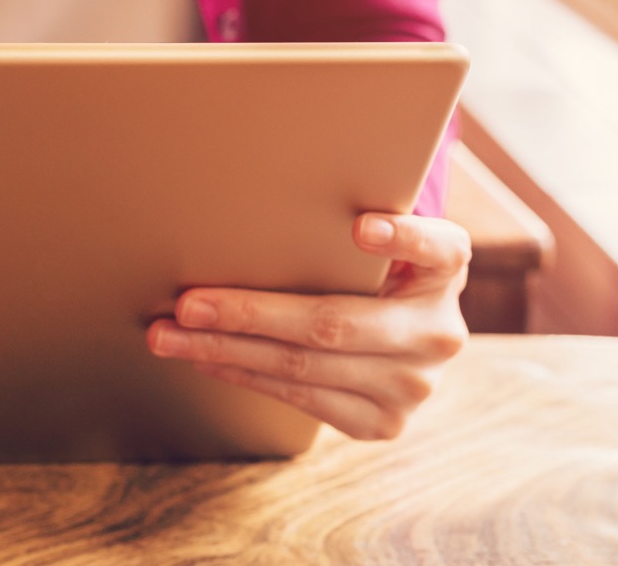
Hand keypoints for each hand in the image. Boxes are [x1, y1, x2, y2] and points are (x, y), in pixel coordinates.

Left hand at [146, 213, 470, 440]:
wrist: (407, 334)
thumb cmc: (372, 266)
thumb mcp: (383, 236)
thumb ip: (347, 218)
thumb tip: (250, 193)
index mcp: (447, 269)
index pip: (437, 247)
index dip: (402, 236)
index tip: (360, 226)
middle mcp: (439, 332)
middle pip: (332, 324)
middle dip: (249, 314)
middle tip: (187, 303)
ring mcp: (414, 386)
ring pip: (305, 368)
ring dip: (226, 351)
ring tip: (170, 336)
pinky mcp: (385, 423)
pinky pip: (302, 399)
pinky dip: (245, 375)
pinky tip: (205, 358)